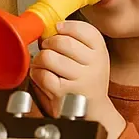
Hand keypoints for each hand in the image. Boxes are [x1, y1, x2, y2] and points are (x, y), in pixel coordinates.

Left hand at [31, 20, 125, 138]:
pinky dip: (37, 74)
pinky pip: (42, 74)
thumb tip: (48, 27)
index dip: (66, 27)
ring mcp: (81, 80)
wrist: (93, 111)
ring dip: (40, 60)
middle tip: (48, 49)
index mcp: (100, 52)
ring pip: (48, 56)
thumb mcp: (89, 57)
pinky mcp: (65, 93)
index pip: (85, 29)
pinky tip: (44, 78)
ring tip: (45, 65)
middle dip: (48, 43)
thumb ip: (74, 40)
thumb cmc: (86, 80)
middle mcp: (94, 65)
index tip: (58, 29)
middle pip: (62, 41)